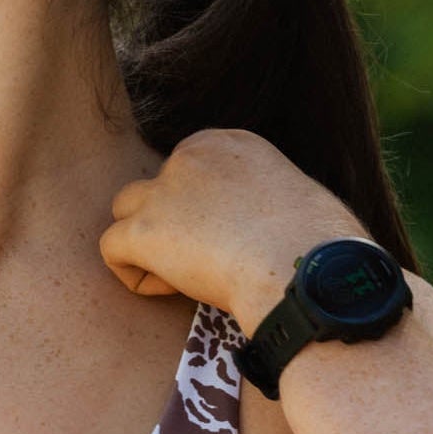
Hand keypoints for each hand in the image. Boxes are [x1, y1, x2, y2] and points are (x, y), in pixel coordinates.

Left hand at [98, 127, 367, 328]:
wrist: (308, 273)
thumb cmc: (321, 248)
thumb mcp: (290, 196)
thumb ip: (254, 196)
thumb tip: (249, 227)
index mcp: (229, 142)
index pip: (188, 171)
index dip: (202, 212)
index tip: (235, 239)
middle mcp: (189, 156)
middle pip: (155, 191)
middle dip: (171, 226)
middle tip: (210, 262)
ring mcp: (163, 192)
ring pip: (125, 213)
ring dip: (147, 246)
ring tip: (187, 277)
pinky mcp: (144, 231)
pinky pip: (111, 250)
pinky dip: (135, 276)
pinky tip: (172, 291)